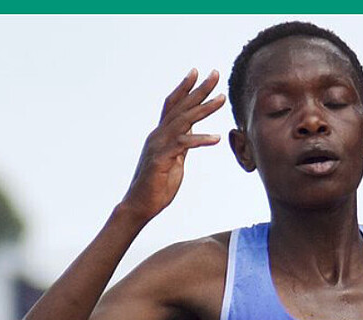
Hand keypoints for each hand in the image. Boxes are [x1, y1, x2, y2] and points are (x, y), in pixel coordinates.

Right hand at [123, 69, 226, 221]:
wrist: (140, 205)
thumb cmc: (158, 185)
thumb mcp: (175, 160)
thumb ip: (182, 145)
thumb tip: (192, 134)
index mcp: (161, 134)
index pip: (173, 104)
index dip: (185, 87)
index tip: (197, 72)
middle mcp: (158, 135)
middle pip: (181, 106)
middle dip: (198, 89)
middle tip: (215, 73)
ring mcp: (159, 145)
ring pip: (183, 121)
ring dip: (204, 109)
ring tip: (222, 99)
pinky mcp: (162, 159)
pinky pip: (183, 145)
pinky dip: (200, 140)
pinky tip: (216, 138)